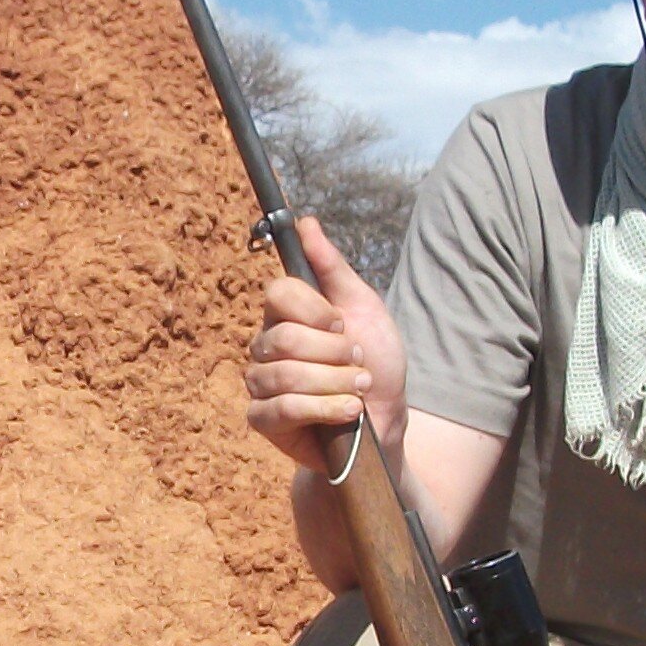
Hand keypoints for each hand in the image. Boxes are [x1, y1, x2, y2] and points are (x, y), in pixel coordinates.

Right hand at [242, 217, 406, 475]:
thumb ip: (332, 268)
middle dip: (335, 354)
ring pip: (286, 374)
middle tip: (358, 363)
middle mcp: (266, 346)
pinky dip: (323, 408)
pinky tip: (348, 412)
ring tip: (360, 391)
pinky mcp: (263, 420)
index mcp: (287, 315)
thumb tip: (306, 222)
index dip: (314, 310)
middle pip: (285, 337)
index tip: (342, 325)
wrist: (385, 423)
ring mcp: (261, 383)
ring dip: (335, 383)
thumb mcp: (364, 309)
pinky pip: (281, 408)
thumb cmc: (375, 365)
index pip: (278, 293)